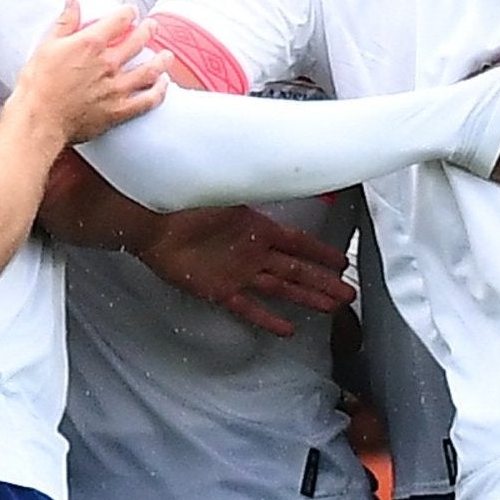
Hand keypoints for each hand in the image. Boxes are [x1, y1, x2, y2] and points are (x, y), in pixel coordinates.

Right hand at [13, 2, 167, 143]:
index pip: (119, 19)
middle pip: (138, 41)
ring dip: (161, 60)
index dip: (128, 12)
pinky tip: (163, 85)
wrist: (39, 119)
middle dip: (148, 30)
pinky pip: (147, 100)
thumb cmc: (38, 85)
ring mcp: (117, 88)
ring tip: (166, 55)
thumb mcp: (47, 46)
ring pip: (150, 70)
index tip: (131, 11)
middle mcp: (108, 63)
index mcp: (91, 44)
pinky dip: (159, 92)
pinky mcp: (119, 111)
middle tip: (152, 27)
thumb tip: (72, 2)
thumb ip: (64, 23)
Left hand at [136, 206, 356, 336]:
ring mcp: (237, 272)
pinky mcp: (218, 289)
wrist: (152, 222)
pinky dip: (268, 318)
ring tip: (330, 308)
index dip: (321, 252)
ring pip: (281, 288)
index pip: (298, 241)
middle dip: (323, 282)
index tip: (342, 261)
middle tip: (348, 294)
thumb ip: (252, 188)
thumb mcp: (227, 191)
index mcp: (257, 226)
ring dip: (306, 298)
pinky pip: (249, 307)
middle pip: (296, 269)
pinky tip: (287, 328)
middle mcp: (251, 251)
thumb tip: (277, 171)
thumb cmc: (186, 202)